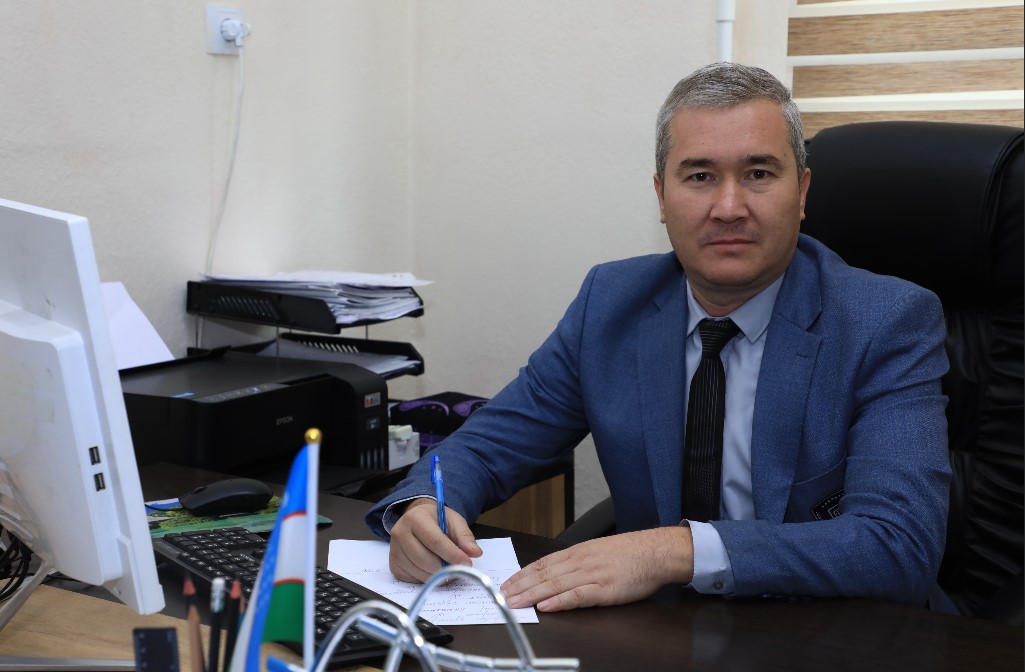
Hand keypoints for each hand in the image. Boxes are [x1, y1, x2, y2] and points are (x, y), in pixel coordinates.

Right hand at [388, 498, 482, 582]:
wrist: (417, 520)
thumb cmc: (436, 520)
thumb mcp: (453, 521)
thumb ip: (465, 536)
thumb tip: (475, 553)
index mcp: (415, 517)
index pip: (434, 540)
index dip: (452, 554)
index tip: (466, 563)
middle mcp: (400, 533)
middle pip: (425, 559)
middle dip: (445, 568)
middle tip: (459, 569)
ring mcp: (394, 550)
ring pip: (419, 572)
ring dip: (437, 575)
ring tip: (447, 567)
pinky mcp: (394, 564)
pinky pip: (413, 579)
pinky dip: (427, 578)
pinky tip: (432, 568)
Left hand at [502, 526, 693, 611]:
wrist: (655, 552)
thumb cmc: (630, 553)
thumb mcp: (598, 551)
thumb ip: (577, 561)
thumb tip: (557, 571)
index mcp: (578, 552)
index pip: (542, 563)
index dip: (522, 575)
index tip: (507, 583)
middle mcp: (580, 561)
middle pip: (544, 574)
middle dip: (520, 586)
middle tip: (502, 596)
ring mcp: (592, 575)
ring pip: (555, 585)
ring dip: (531, 594)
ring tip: (515, 602)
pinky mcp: (605, 589)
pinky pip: (577, 596)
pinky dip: (559, 601)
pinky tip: (545, 606)